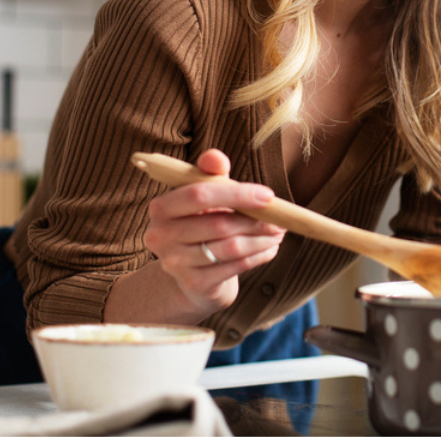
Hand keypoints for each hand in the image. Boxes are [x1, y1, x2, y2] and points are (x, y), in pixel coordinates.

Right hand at [142, 148, 285, 317]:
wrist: (191, 275)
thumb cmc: (202, 224)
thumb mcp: (205, 196)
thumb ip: (210, 174)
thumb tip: (215, 157)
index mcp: (161, 207)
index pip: (199, 194)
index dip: (237, 194)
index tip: (268, 196)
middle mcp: (160, 236)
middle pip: (219, 224)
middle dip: (256, 221)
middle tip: (280, 220)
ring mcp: (175, 263)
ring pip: (231, 247)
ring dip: (262, 239)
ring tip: (278, 233)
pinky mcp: (193, 284)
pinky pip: (235, 267)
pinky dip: (258, 256)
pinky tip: (269, 249)